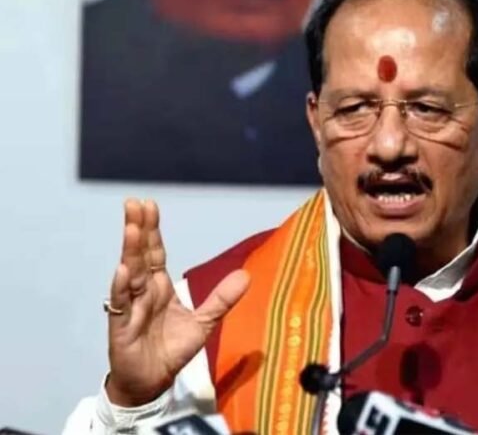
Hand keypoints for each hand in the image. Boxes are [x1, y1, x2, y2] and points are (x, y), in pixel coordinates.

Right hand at [105, 199, 248, 405]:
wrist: (152, 382)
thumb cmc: (171, 350)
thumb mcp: (204, 323)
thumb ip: (222, 299)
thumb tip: (247, 276)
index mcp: (159, 287)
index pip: (155, 252)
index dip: (152, 230)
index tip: (149, 205)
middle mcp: (143, 292)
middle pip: (139, 255)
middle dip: (137, 229)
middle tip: (134, 203)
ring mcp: (130, 307)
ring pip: (129, 274)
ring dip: (130, 251)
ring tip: (130, 228)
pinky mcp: (122, 327)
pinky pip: (122, 305)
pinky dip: (122, 288)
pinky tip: (123, 270)